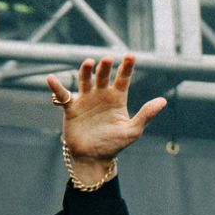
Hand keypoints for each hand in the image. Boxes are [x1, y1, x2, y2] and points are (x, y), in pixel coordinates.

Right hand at [46, 55, 167, 181]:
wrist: (94, 159)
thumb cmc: (114, 145)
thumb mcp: (133, 130)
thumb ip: (147, 115)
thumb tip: (163, 101)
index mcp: (117, 99)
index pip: (123, 79)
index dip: (127, 67)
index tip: (131, 56)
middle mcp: (101, 96)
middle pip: (103, 76)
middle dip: (105, 68)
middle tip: (107, 60)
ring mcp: (86, 100)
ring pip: (85, 80)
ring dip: (86, 71)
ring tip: (90, 63)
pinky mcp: (71, 108)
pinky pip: (63, 96)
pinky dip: (56, 87)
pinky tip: (51, 79)